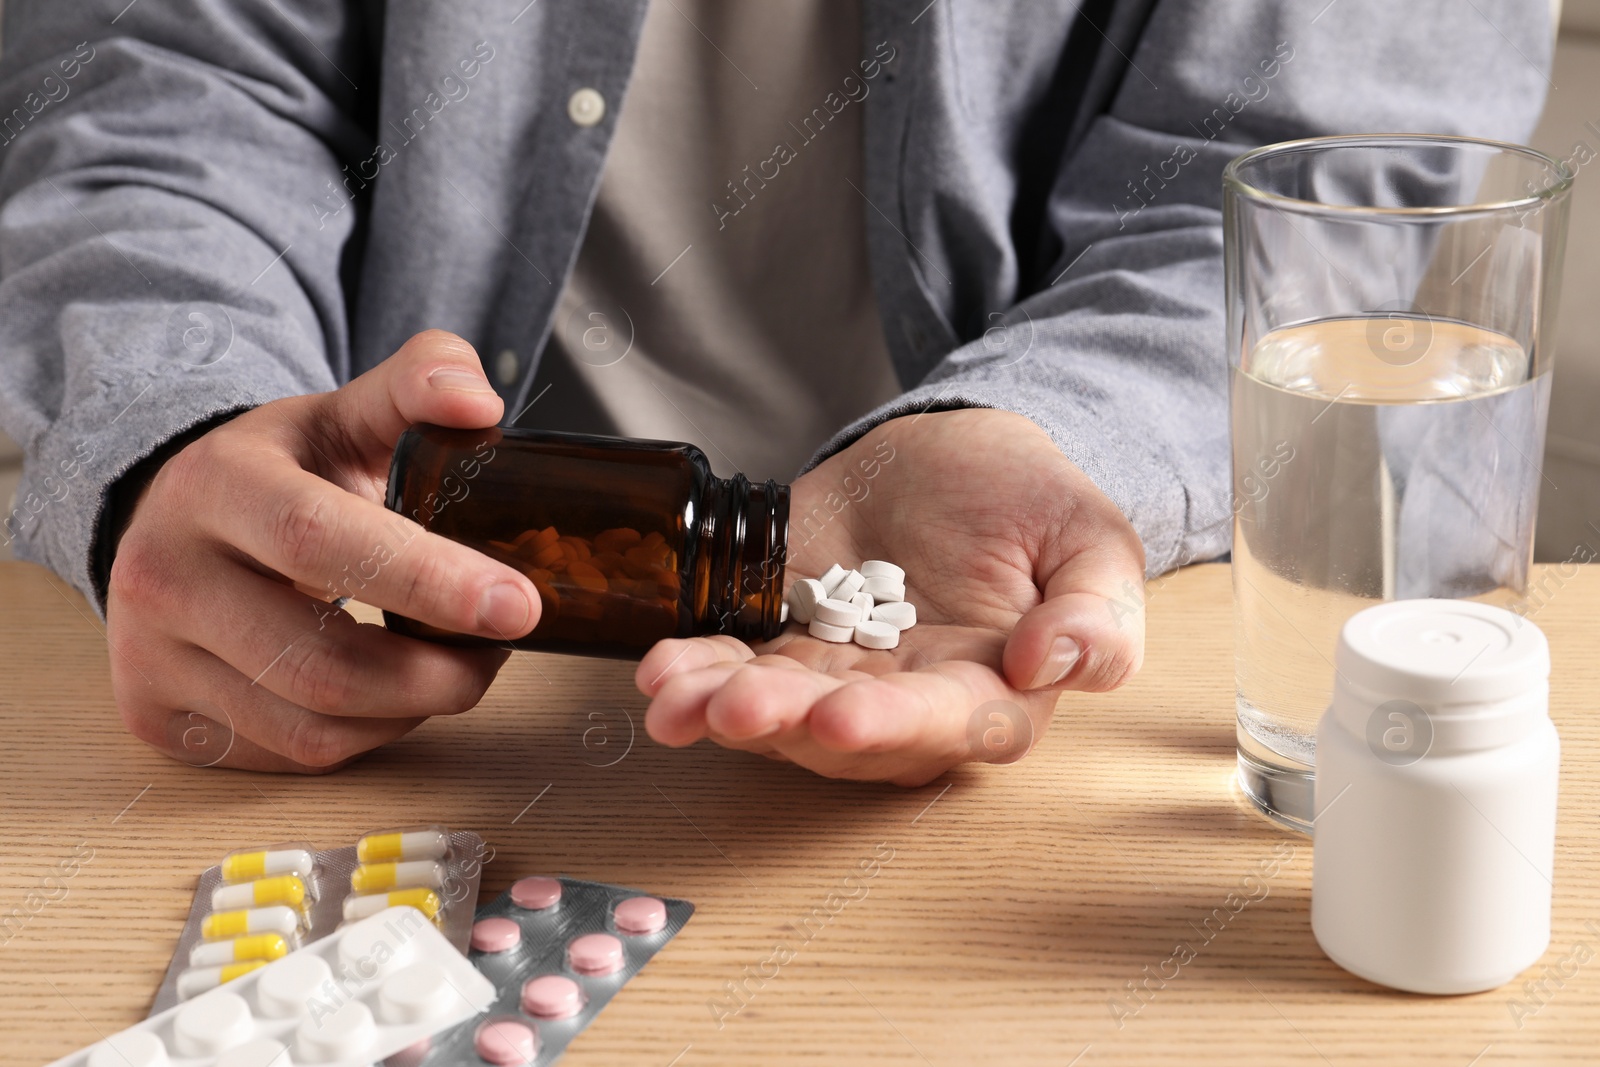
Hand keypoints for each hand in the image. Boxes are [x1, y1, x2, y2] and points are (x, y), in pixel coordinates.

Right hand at [106, 330, 540, 771]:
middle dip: (439, 672)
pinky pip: (291, 753)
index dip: (428, 580)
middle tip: (504, 646)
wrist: (173, 518)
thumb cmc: (282, 470)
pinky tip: (393, 691)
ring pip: (312, 728)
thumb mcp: (347, 412)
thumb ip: (422, 383)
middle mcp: (165, 576)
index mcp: (217, 485)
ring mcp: (150, 657)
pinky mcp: (157, 718)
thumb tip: (481, 404)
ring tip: (457, 665)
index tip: (518, 605)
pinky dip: (366, 734)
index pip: (320, 540)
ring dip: (411, 710)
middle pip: (322, 663)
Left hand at [635, 408, 1146, 784]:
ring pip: (778, 711)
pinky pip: (734, 663)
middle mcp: (907, 700)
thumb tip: (1048, 662)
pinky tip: (662, 669)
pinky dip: (694, 672)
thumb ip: (1096, 611)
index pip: (950, 727)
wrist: (950, 446)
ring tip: (677, 695)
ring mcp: (836, 672)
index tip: (848, 714)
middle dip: (786, 725)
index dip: (897, 728)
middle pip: (845, 735)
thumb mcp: (1091, 538)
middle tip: (738, 707)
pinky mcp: (781, 635)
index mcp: (992, 690)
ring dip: (724, 711)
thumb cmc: (1030, 497)